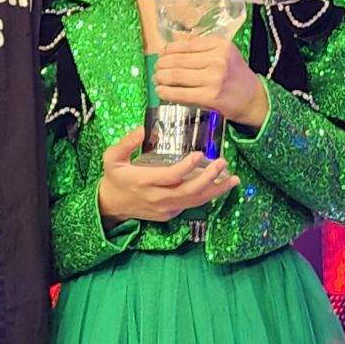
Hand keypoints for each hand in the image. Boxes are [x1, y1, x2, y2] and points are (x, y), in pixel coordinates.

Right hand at [96, 127, 240, 224]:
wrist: (111, 205)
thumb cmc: (113, 177)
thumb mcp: (111, 157)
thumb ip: (126, 143)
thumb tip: (142, 129)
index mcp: (145, 181)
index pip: (172, 176)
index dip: (188, 167)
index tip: (200, 154)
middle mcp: (158, 197)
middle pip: (190, 191)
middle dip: (210, 178)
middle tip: (224, 163)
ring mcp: (166, 208)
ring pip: (195, 201)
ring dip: (216, 190)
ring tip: (233, 179)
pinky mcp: (170, 213)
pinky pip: (191, 205)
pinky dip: (206, 195)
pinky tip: (219, 185)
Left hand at [153, 37, 269, 128]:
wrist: (254, 99)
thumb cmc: (235, 75)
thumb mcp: (224, 54)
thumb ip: (202, 48)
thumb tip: (171, 47)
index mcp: (220, 45)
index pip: (186, 45)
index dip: (168, 50)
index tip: (161, 54)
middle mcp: (218, 60)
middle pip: (178, 60)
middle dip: (161, 65)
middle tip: (156, 69)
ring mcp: (214, 79)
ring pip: (177, 75)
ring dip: (161, 77)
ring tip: (156, 79)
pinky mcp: (210, 97)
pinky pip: (181, 93)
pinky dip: (166, 92)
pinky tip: (160, 91)